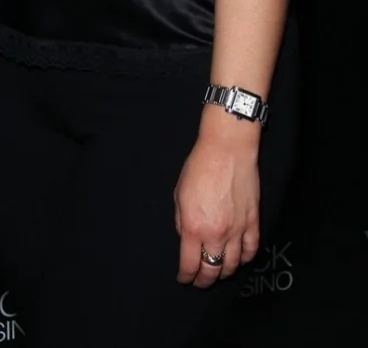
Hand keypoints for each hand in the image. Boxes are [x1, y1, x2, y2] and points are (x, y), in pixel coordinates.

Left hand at [174, 133, 260, 287]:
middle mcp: (215, 234)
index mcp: (192, 227)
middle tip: (200, 282)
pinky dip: (245, 259)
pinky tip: (239, 259)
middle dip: (204, 280)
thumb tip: (186, 237)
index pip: (189, 264)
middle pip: (212, 270)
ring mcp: (237, 230)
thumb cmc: (198, 167)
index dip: (186, 276)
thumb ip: (181, 220)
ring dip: (224, 272)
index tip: (184, 279)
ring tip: (218, 272)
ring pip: (233, 264)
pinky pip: (251, 250)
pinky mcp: (253, 222)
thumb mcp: (179, 193)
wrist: (227, 150)